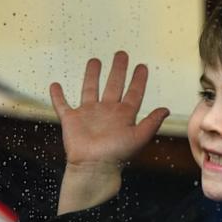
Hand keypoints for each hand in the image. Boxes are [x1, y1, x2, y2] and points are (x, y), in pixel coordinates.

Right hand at [50, 51, 169, 168]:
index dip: (138, 80)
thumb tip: (166, 109)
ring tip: (95, 61)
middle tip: (121, 54)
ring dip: (92, 75)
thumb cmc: (117, 155)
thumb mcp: (139, 137)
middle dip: (118, 70)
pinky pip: (62, 105)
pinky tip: (55, 85)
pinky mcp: (71, 120)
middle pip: (113, 85)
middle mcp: (107, 112)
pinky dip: (57, 95)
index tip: (142, 66)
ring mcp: (88, 115)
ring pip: (90, 89)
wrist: (93, 167)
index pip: (134, 93)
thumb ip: (152, 122)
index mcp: (124, 116)